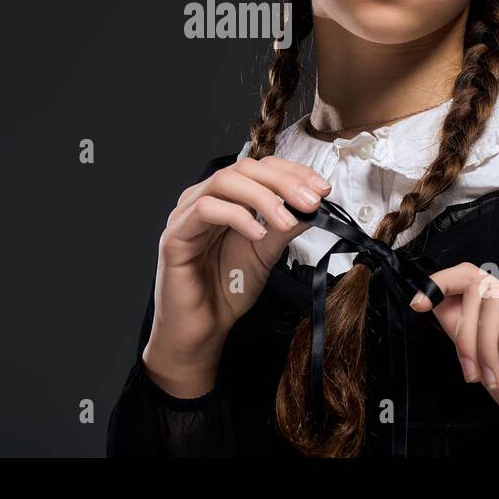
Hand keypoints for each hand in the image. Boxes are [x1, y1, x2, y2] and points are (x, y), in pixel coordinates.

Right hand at [144, 156, 329, 385]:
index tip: (322, 189)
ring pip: (224, 181)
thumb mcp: (266, 252)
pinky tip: (257, 234)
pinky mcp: (175, 235)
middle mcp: (204, 199)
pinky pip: (205, 210)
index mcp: (226, 198)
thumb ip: (284, 226)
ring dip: (263, 197)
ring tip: (286, 222)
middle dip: (283, 181)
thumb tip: (312, 204)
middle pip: (244, 168)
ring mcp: (186, 214)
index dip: (292, 173)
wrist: (203, 330)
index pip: (260, 168)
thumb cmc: (228, 290)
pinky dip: (237, 216)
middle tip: (311, 201)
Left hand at [410, 263, 498, 456]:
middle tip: (473, 372)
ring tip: (498, 376)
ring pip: (494, 296)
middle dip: (466, 333)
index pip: (472, 278)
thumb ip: (463, 330)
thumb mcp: (483, 364)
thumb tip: (432, 299)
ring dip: (485, 343)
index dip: (443, 282)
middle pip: (477, 287)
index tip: (417, 303)